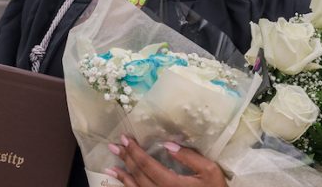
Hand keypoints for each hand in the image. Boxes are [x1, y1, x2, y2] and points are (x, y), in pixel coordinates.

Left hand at [106, 135, 227, 186]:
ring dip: (123, 175)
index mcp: (173, 184)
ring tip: (112, 165)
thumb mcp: (210, 171)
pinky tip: (122, 181)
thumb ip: (189, 157)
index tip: (125, 139)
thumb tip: (168, 144)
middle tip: (114, 146)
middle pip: (138, 175)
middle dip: (126, 159)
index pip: (147, 165)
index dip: (135, 151)